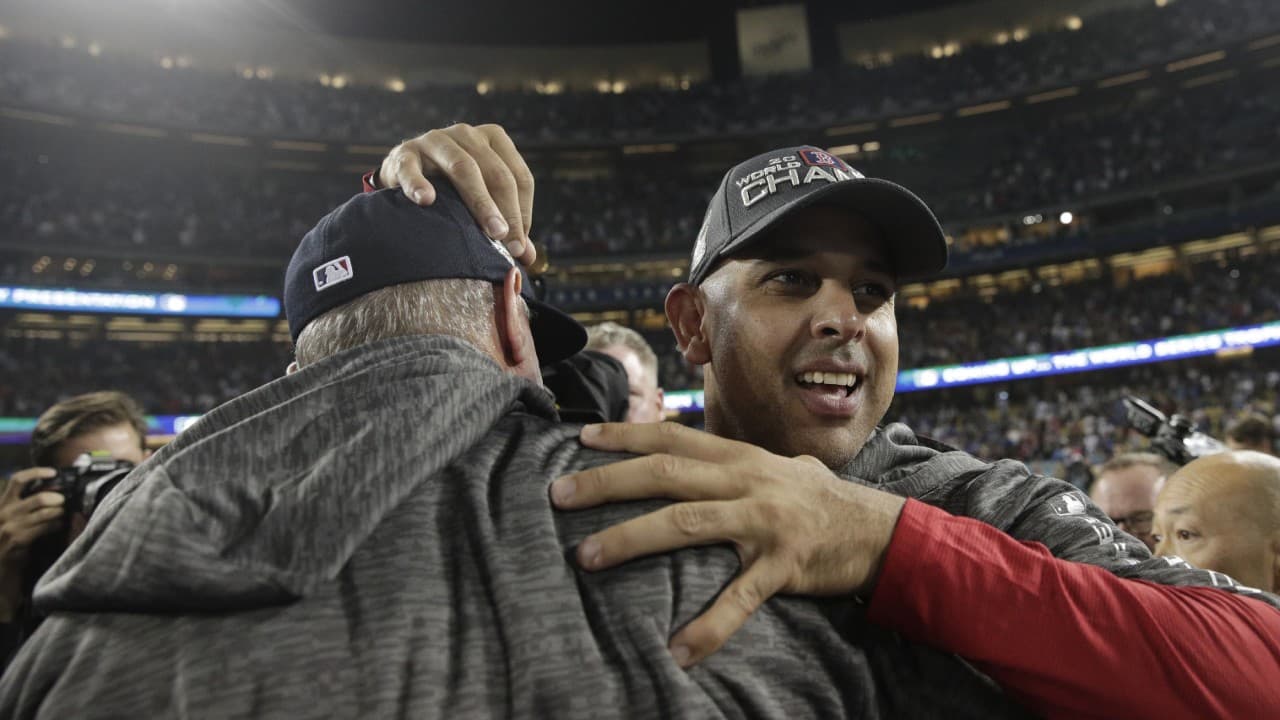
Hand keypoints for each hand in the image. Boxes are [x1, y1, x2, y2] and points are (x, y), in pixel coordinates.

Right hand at [0, 468, 64, 567]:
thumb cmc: (6, 535)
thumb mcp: (9, 515)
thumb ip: (22, 503)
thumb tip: (51, 491)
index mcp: (3, 502)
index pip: (17, 480)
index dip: (36, 472)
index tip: (53, 472)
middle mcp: (5, 512)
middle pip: (39, 498)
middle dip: (57, 498)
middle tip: (64, 500)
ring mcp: (12, 526)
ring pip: (46, 513)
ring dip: (60, 512)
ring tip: (63, 513)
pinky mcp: (19, 539)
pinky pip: (46, 527)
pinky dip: (57, 525)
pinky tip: (60, 525)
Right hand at [378, 123, 536, 264]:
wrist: (403, 171)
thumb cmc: (450, 186)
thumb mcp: (481, 197)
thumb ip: (506, 223)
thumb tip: (527, 256)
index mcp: (493, 140)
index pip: (519, 177)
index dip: (523, 213)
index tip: (519, 246)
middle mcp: (467, 134)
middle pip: (497, 173)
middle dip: (507, 211)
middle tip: (509, 243)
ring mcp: (435, 140)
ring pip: (463, 167)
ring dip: (480, 201)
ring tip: (489, 231)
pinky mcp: (404, 153)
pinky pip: (412, 168)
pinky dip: (418, 183)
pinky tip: (426, 200)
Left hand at [550, 422, 905, 667]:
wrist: (881, 531)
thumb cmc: (817, 500)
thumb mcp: (774, 468)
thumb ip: (730, 461)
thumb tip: (683, 451)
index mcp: (741, 457)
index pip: (674, 436)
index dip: (626, 435)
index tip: (581, 438)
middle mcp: (748, 481)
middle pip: (667, 473)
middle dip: (608, 482)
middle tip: (558, 494)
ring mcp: (765, 522)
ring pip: (688, 523)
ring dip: (632, 539)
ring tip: (587, 556)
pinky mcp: (783, 566)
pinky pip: (739, 598)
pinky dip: (708, 626)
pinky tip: (679, 651)